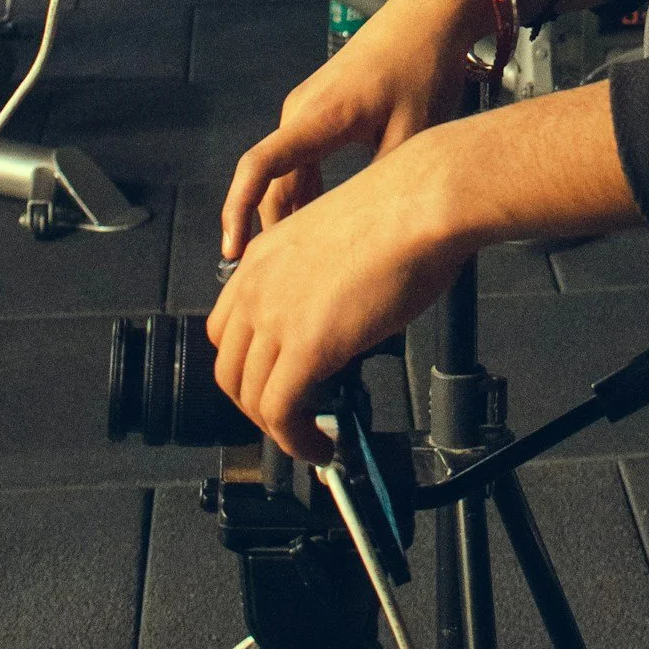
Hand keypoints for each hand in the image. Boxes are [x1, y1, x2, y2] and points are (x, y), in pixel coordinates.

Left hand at [208, 139, 469, 461]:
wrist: (422, 201)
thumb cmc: (403, 209)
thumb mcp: (340, 242)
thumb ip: (323, 284)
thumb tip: (340, 320)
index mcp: (263, 257)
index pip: (226, 330)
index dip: (247, 367)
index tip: (273, 381)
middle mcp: (257, 286)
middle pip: (229, 369)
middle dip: (257, 404)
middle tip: (292, 419)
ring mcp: (276, 317)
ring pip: (251, 398)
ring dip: (279, 431)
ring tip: (312, 440)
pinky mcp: (305, 346)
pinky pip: (281, 413)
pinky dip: (296, 442)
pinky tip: (320, 447)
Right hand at [219, 0, 493, 258]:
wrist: (429, 16)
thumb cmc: (421, 64)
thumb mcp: (412, 134)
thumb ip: (386, 184)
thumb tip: (379, 235)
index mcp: (318, 117)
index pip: (258, 167)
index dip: (238, 212)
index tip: (231, 250)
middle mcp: (302, 111)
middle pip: (271, 181)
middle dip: (268, 229)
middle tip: (279, 279)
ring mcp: (308, 108)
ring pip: (287, 172)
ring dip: (289, 211)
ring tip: (301, 260)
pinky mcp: (321, 108)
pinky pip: (301, 158)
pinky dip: (304, 190)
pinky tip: (320, 219)